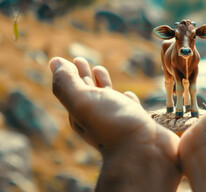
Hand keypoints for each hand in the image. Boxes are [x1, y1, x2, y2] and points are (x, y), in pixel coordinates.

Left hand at [50, 57, 180, 191]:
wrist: (145, 151)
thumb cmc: (113, 125)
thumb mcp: (82, 101)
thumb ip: (67, 82)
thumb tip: (55, 62)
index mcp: (81, 113)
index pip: (72, 88)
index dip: (70, 72)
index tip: (72, 59)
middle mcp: (98, 116)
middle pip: (87, 91)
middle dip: (83, 74)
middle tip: (80, 60)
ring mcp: (119, 119)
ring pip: (108, 97)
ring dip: (102, 82)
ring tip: (99, 70)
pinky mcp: (137, 121)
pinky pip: (129, 107)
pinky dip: (126, 98)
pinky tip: (127, 95)